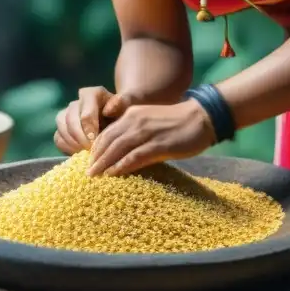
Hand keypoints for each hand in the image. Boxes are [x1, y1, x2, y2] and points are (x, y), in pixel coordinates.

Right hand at [54, 87, 133, 154]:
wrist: (118, 121)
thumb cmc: (124, 113)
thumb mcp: (129, 106)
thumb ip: (122, 103)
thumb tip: (108, 109)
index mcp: (92, 94)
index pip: (85, 113)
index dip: (89, 130)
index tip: (96, 141)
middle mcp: (77, 102)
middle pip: (70, 120)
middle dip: (80, 138)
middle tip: (91, 151)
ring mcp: (67, 114)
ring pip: (62, 127)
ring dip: (72, 142)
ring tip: (86, 153)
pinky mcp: (62, 128)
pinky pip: (58, 137)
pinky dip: (67, 147)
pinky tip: (79, 154)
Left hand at [87, 99, 216, 176]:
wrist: (201, 117)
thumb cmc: (176, 122)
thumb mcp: (149, 120)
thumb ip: (134, 131)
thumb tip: (120, 151)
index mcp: (132, 114)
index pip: (107, 132)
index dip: (96, 148)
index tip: (90, 161)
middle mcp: (136, 121)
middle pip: (108, 140)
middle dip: (96, 157)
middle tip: (88, 172)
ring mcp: (147, 132)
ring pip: (118, 148)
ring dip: (104, 163)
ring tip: (95, 176)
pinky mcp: (159, 144)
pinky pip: (135, 156)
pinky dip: (121, 166)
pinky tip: (113, 174)